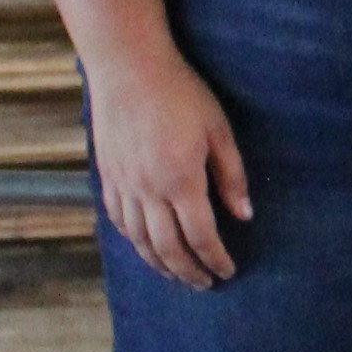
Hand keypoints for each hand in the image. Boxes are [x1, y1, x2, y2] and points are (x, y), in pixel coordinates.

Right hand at [86, 44, 251, 288]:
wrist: (128, 67)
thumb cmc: (181, 93)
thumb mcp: (219, 131)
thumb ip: (231, 176)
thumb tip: (244, 215)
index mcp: (181, 180)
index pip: (201, 236)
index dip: (215, 259)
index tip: (227, 272)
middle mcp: (148, 190)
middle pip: (168, 248)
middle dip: (188, 272)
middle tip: (205, 284)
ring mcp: (123, 185)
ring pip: (139, 241)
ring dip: (160, 264)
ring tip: (178, 275)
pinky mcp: (107, 176)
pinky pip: (119, 221)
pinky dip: (134, 242)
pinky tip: (146, 247)